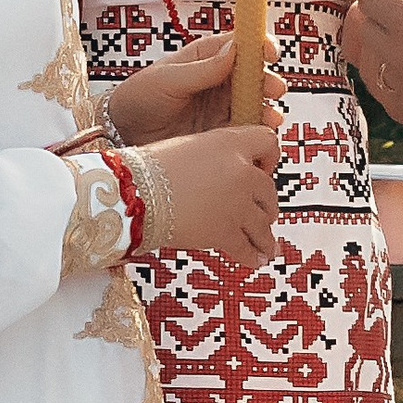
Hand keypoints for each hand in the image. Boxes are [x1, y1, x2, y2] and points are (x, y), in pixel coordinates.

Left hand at [104, 32, 285, 143]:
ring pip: (256, 104)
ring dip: (267, 109)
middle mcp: (220, 81)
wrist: (122, 135)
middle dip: (268, 81)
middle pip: (255, 76)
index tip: (269, 51)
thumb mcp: (165, 80)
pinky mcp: (222, 133)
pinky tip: (261, 134)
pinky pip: (247, 131)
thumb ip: (201, 69)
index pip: (241, 44)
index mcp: (207, 57)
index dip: (260, 45)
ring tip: (269, 117)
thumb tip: (234, 49)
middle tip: (272, 89)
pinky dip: (258, 132)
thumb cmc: (138, 98)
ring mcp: (223, 108)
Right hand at [145, 123, 280, 267]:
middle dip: (264, 204)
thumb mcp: (188, 147)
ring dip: (264, 236)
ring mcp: (237, 205)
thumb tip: (224, 173)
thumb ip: (215, 157)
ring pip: (264, 223)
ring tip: (266, 246)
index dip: (268, 158)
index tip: (263, 170)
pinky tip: (256, 259)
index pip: (268, 142)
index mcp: (230, 143)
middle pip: (269, 190)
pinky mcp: (226, 233)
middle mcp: (241, 172)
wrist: (132, 195)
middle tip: (258, 213)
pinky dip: (253, 255)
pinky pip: (248, 248)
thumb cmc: (147, 171)